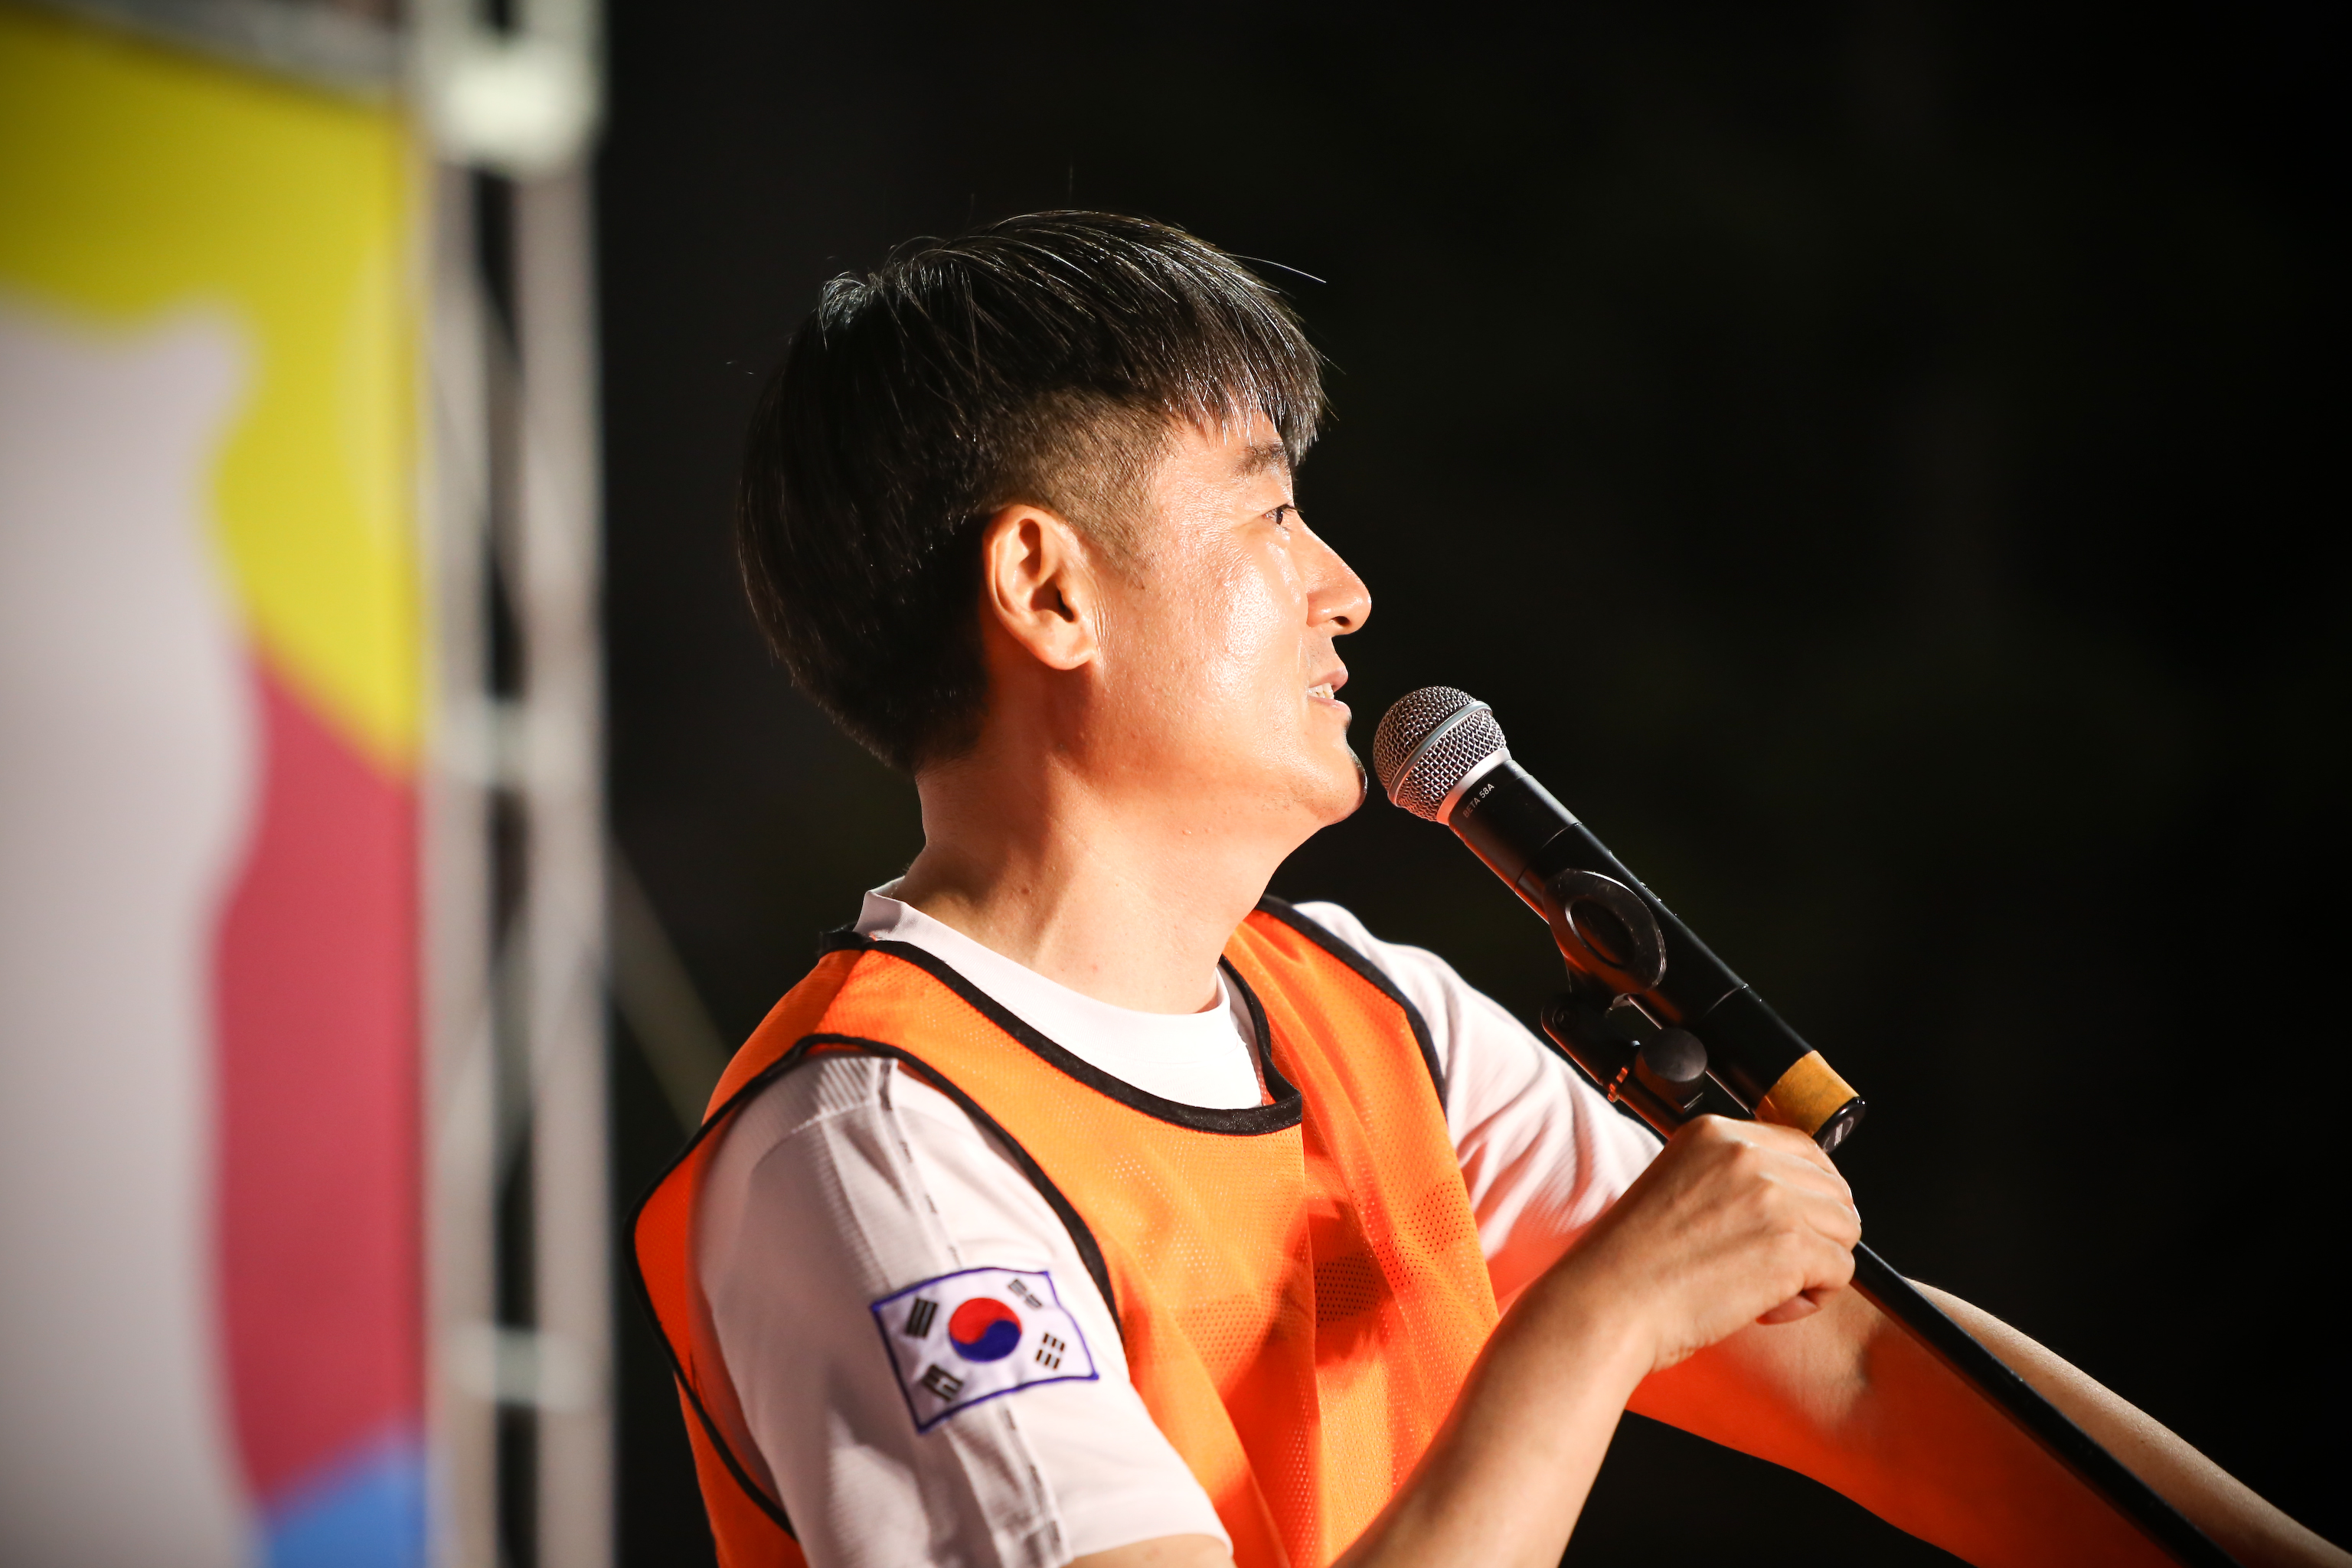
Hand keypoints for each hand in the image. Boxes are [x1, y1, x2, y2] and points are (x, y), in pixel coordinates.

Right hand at [1539, 1115, 1861, 1376]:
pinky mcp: (1789, 1245)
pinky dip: (1813, 1298)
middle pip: (1832, 1189)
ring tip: (1764, 1287)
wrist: (1606, 1304)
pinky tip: (1766, 1307)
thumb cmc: (1630, 1265)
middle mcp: (1746, 1155)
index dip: (1807, 1195)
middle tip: (1769, 1265)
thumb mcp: (1676, 1188)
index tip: (1790, 1225)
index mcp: (1714, 1134)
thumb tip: (1793, 1201)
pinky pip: (1841, 1271)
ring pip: (1844, 1229)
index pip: (1803, 1149)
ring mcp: (1771, 1197)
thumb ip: (1730, 1181)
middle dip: (1814, 1233)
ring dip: (1816, 1265)